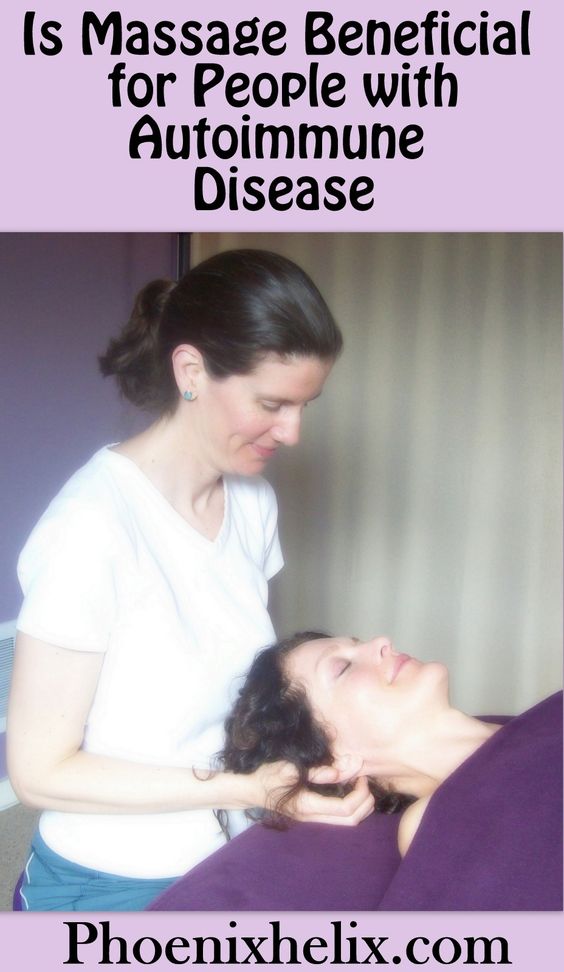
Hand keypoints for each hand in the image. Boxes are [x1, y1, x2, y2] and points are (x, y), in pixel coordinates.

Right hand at [254, 761, 373, 825]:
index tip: (361, 774)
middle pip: (351, 821)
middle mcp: (312, 817)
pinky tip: (348, 789)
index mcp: (308, 806)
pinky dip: (350, 806)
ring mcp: (312, 819)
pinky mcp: (311, 815)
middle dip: (365, 802)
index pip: (346, 808)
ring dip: (359, 806)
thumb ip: (318, 771)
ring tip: (359, 784)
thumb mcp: (290, 768)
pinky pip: (338, 818)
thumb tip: (342, 771)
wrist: (250, 790)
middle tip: (364, 780)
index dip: (360, 793)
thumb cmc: (267, 776)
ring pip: (346, 823)